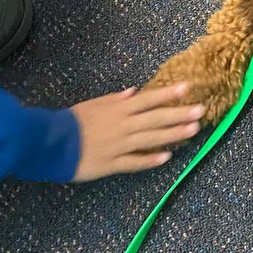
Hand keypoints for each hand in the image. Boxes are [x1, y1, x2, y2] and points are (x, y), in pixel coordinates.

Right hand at [71, 82, 203, 181]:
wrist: (51, 143)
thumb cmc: (71, 121)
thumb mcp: (93, 104)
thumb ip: (115, 100)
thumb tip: (133, 92)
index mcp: (118, 109)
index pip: (149, 99)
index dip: (169, 94)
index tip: (188, 88)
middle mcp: (123, 126)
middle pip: (156, 118)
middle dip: (180, 114)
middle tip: (202, 111)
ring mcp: (120, 145)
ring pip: (151, 139)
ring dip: (173, 135)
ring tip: (193, 131)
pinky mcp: (112, 164)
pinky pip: (135, 162)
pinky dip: (151, 160)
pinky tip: (168, 157)